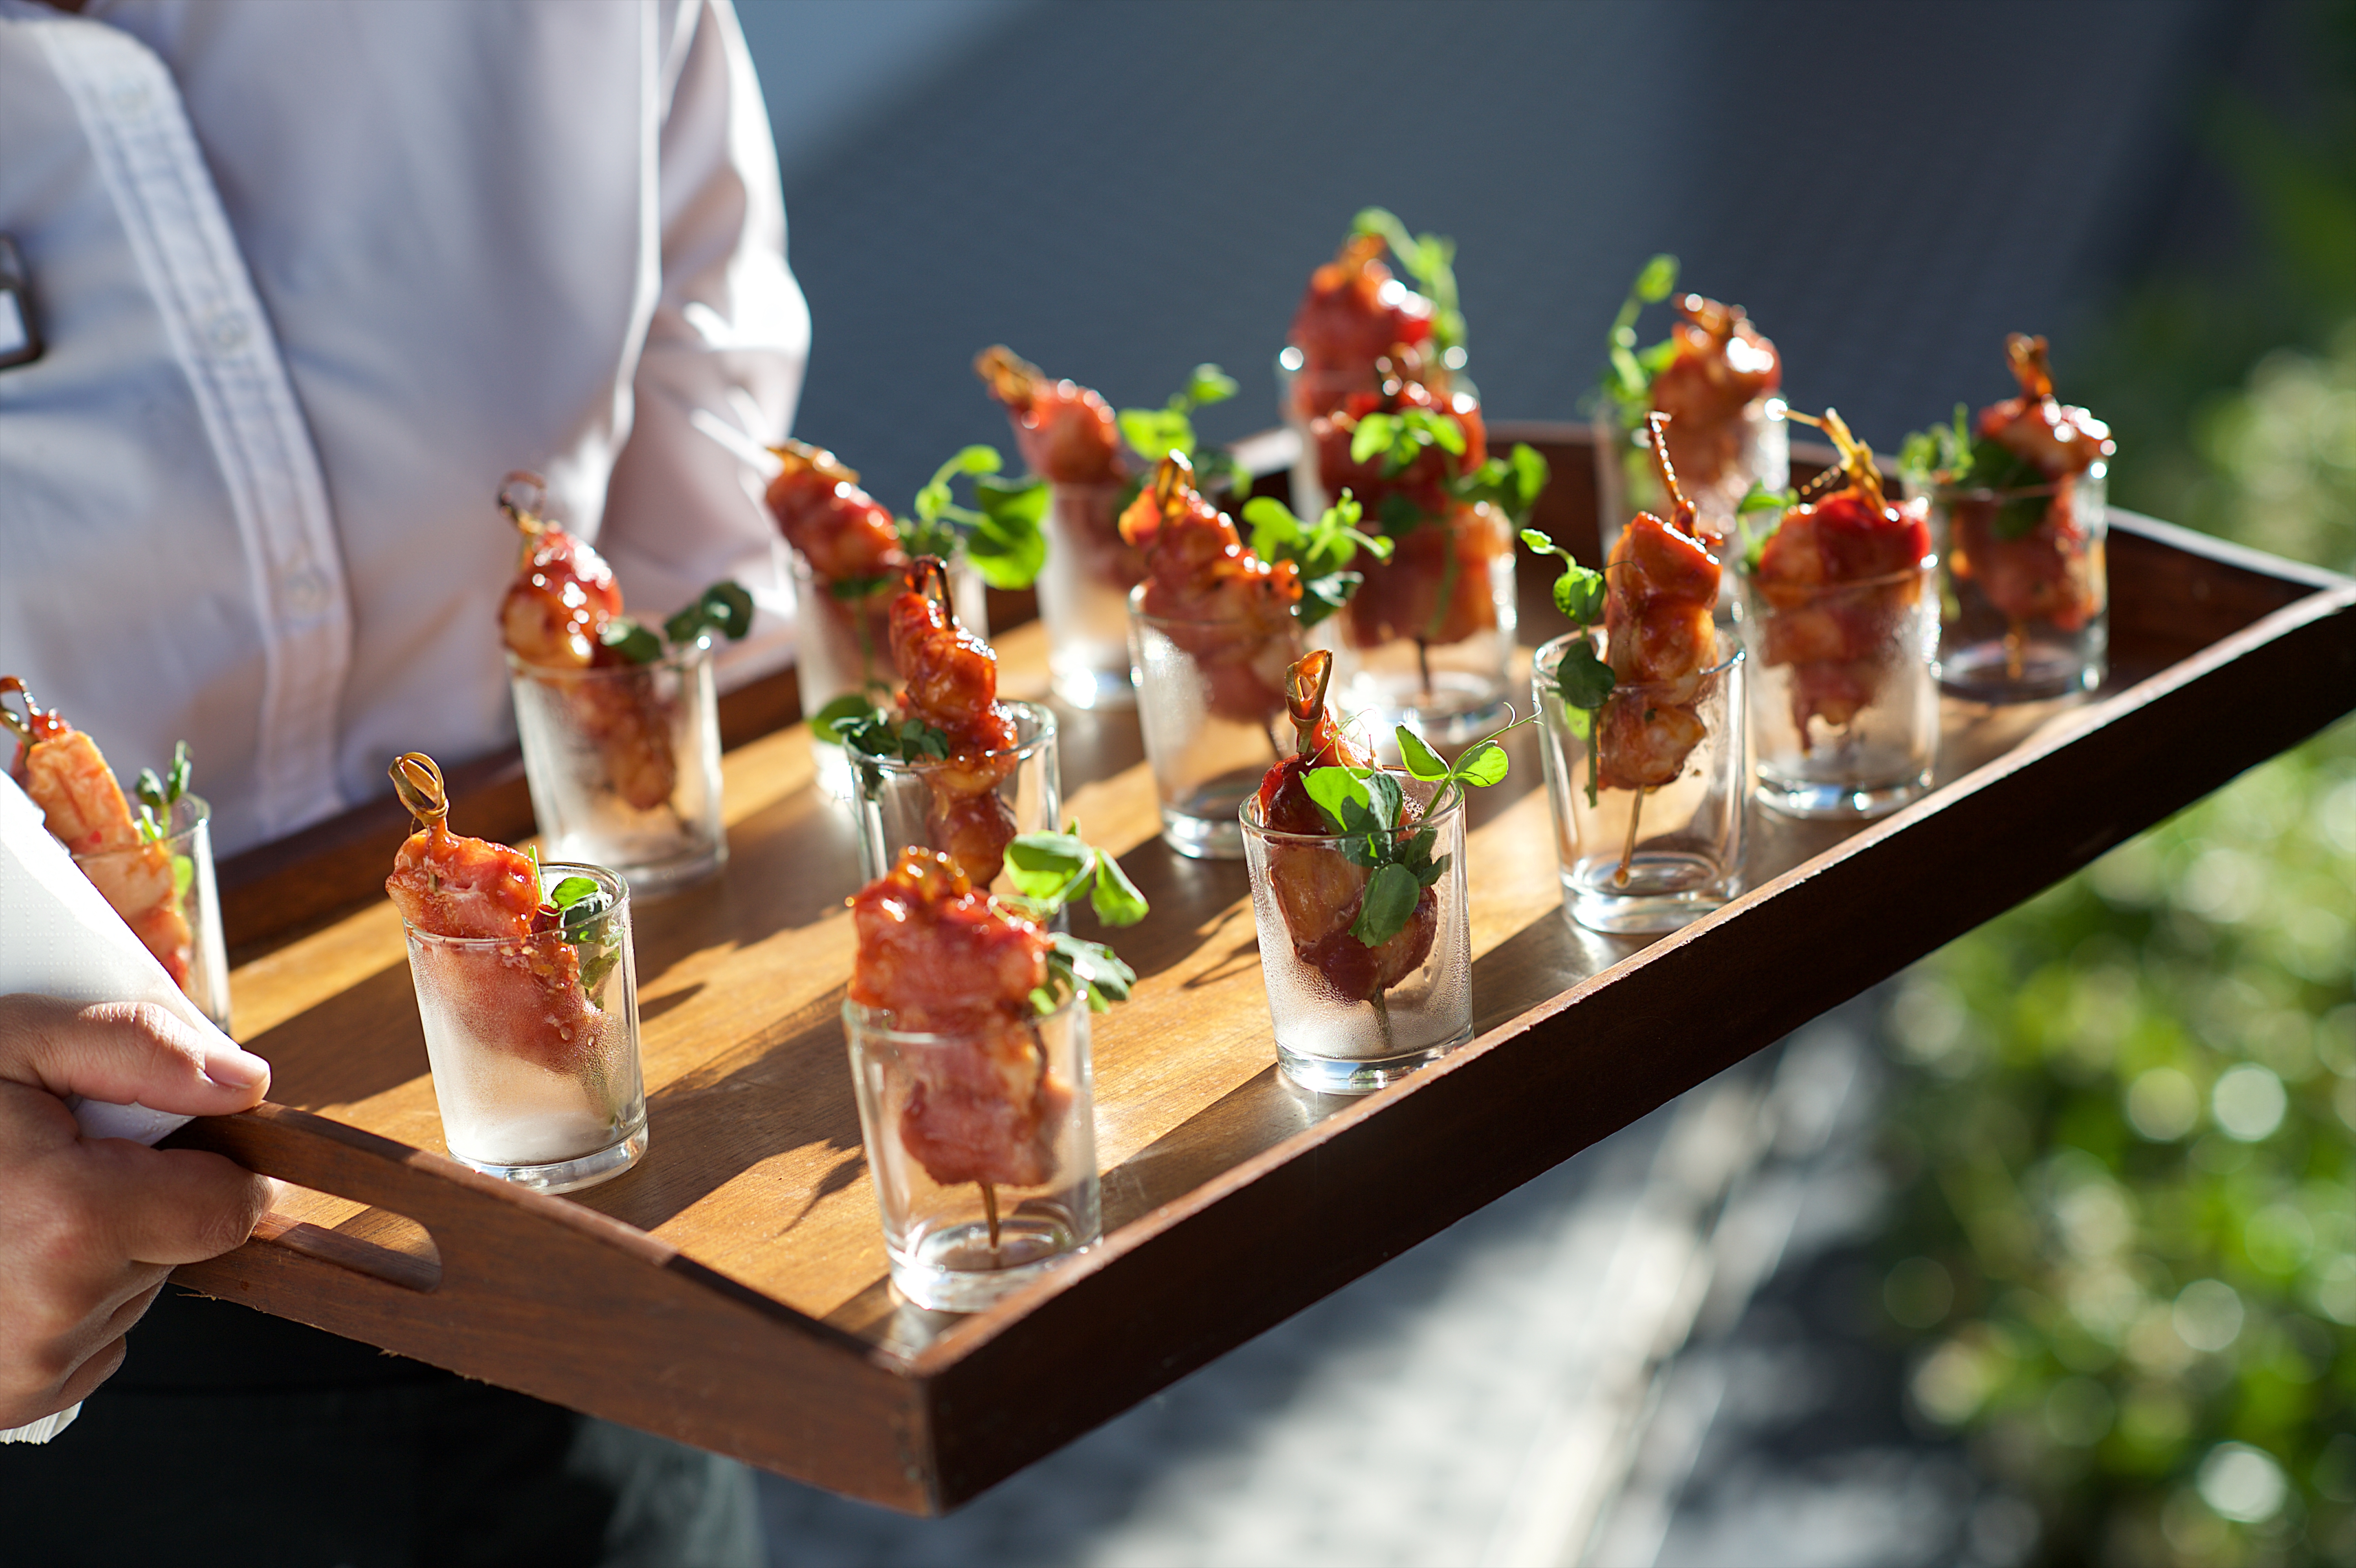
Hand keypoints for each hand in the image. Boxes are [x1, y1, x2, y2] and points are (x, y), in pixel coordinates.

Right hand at [0, 995, 275, 1426]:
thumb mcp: (10, 1044)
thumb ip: (140, 1050)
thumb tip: (245, 1081)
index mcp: (71, 1227)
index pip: (234, 1206)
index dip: (208, 1162)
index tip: (155, 1138)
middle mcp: (54, 1315)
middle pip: (180, 1244)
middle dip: (138, 1197)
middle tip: (43, 1164)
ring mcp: (28, 1373)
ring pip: (132, 1289)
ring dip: (93, 1245)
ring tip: (7, 1209)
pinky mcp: (13, 1402)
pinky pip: (89, 1336)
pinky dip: (59, 1294)